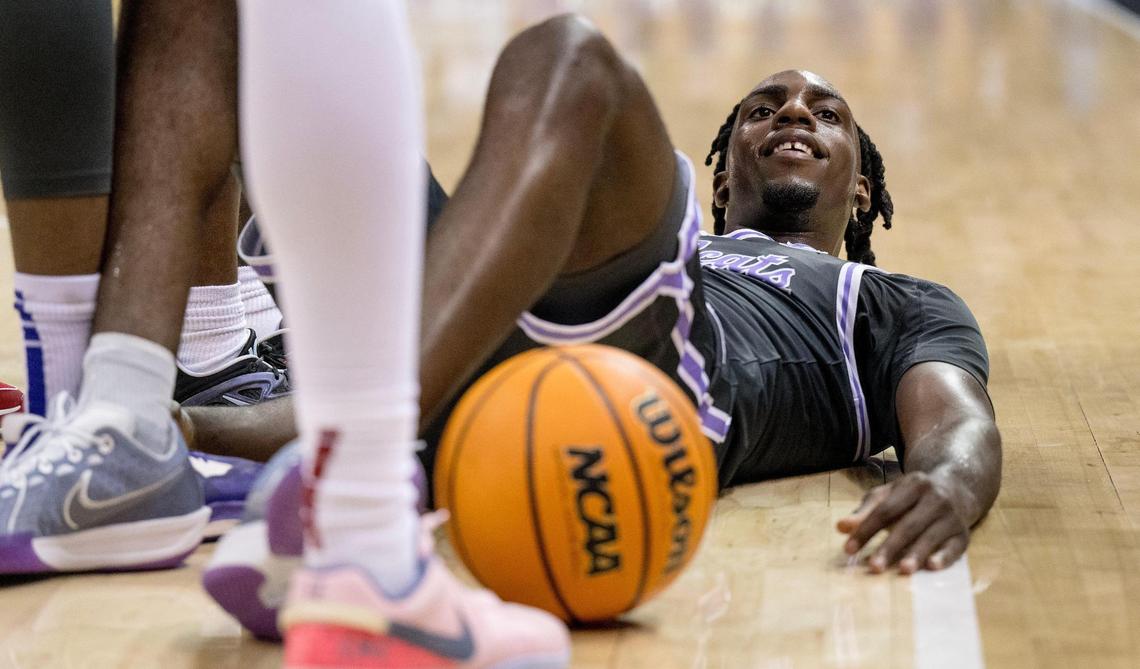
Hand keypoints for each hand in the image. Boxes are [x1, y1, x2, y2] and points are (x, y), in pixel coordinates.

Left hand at [836, 471, 970, 573]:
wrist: (957, 488)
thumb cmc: (912, 496)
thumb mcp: (889, 495)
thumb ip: (865, 511)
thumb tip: (841, 527)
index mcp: (913, 485)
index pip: (885, 510)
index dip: (866, 529)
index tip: (849, 549)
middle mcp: (935, 498)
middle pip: (909, 525)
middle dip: (890, 546)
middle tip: (874, 566)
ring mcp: (952, 516)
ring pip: (931, 536)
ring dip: (917, 554)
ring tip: (903, 570)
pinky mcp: (963, 534)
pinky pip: (955, 547)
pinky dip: (945, 557)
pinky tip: (932, 566)